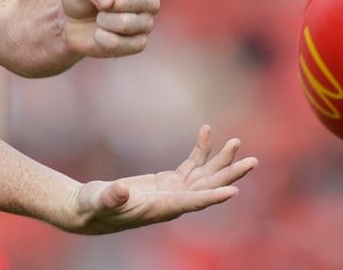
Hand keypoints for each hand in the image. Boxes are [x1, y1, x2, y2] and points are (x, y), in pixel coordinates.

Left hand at [61, 0, 158, 57]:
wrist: (74, 22)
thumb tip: (108, 1)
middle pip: (132, 0)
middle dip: (105, 4)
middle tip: (99, 5)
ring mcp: (147, 23)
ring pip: (126, 23)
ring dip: (103, 21)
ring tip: (100, 19)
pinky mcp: (139, 44)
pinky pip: (121, 44)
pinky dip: (102, 39)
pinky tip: (100, 34)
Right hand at [65, 125, 256, 234]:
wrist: (90, 210)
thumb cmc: (92, 207)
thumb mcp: (98, 201)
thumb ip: (110, 197)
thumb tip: (120, 191)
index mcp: (160, 208)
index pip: (192, 203)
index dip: (212, 197)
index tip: (234, 191)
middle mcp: (173, 201)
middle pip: (208, 187)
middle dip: (229, 174)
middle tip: (252, 161)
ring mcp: (172, 191)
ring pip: (204, 175)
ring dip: (221, 160)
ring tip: (237, 143)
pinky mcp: (168, 181)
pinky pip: (191, 164)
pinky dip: (200, 149)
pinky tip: (206, 131)